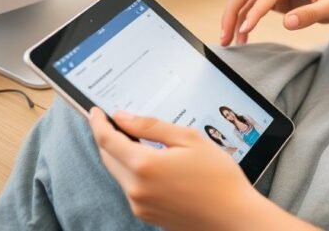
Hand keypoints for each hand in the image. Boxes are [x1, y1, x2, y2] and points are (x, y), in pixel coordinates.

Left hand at [88, 108, 265, 230]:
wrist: (232, 217)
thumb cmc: (218, 177)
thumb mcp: (190, 139)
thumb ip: (152, 126)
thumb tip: (123, 118)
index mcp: (145, 165)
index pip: (107, 140)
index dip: (98, 123)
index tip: (96, 112)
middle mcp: (135, 188)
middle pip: (108, 157)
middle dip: (107, 138)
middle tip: (114, 122)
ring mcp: (139, 205)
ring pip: (118, 173)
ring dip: (121, 155)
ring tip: (139, 140)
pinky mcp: (145, 215)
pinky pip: (130, 188)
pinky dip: (133, 172)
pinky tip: (153, 164)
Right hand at [205, 0, 328, 45]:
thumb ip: (311, 14)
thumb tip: (287, 24)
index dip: (256, 10)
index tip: (246, 29)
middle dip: (231, 6)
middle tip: (223, 31)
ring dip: (234, 15)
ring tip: (227, 39)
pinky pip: (253, 5)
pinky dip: (245, 19)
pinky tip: (242, 36)